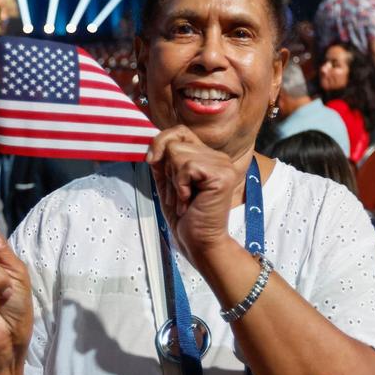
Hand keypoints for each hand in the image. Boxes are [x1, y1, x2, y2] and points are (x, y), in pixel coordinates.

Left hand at [146, 126, 241, 267]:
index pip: (180, 132)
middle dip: (167, 171)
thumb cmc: (185, 219)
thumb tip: (153, 144)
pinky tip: (190, 201)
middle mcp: (218, 157)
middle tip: (178, 195)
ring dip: (173, 181)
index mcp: (207, 157)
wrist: (199, 243)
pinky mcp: (222, 175)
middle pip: (175, 143)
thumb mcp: (167, 184)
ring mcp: (222, 165)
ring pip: (178, 154)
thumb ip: (162, 162)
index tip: (151, 161)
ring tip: (184, 199)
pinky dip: (180, 186)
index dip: (161, 141)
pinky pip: (186, 166)